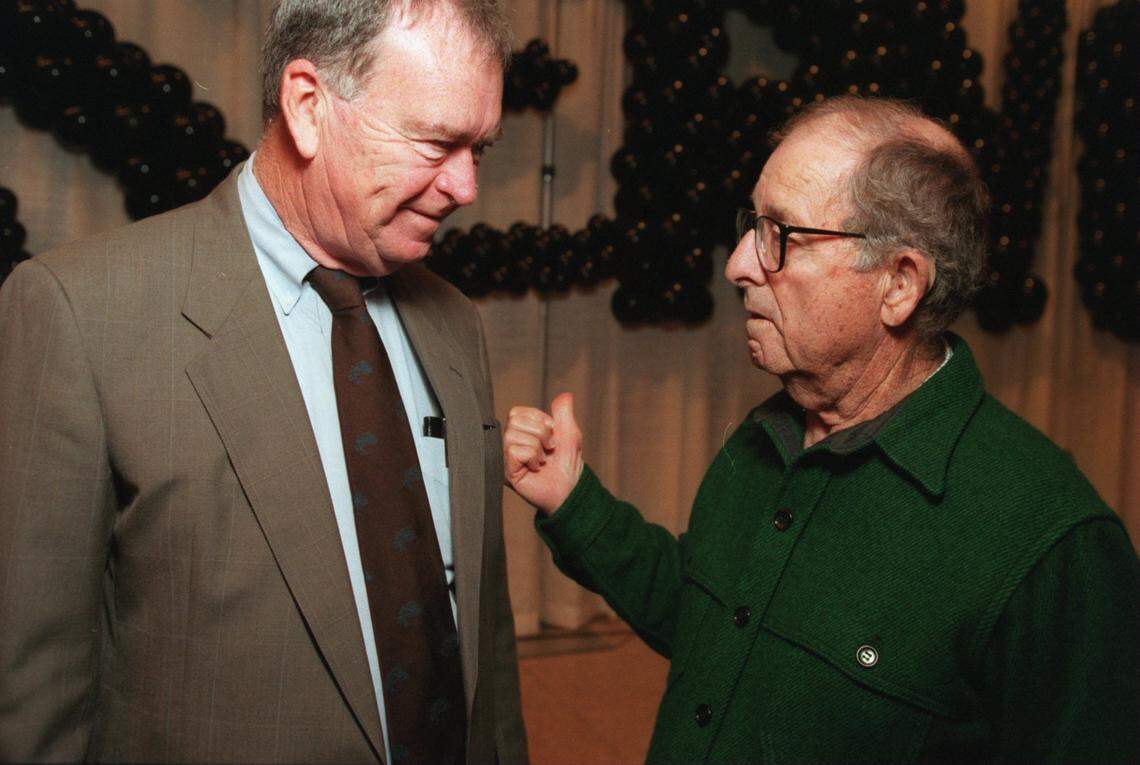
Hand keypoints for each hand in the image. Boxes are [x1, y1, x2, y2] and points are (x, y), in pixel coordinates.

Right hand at [504, 392, 583, 514]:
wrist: (569, 489)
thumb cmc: (567, 464)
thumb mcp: (569, 433)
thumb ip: (564, 413)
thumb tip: (565, 395)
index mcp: (521, 432)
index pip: (517, 412)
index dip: (538, 420)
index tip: (551, 434)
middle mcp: (511, 443)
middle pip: (514, 420)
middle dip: (539, 432)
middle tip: (549, 447)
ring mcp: (507, 457)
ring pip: (513, 435)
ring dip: (537, 446)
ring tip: (543, 459)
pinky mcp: (507, 471)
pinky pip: (515, 451)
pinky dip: (532, 457)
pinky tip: (536, 468)